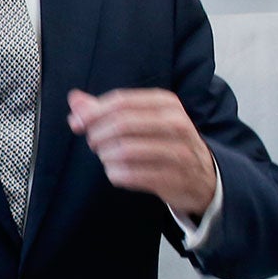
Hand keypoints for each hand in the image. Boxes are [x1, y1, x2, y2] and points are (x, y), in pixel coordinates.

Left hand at [68, 88, 217, 218]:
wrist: (202, 177)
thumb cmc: (163, 142)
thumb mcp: (141, 119)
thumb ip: (106, 109)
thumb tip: (75, 100)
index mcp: (166, 103)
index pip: (121, 102)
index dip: (93, 113)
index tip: (77, 124)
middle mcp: (176, 124)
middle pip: (121, 124)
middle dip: (97, 134)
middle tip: (93, 143)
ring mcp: (178, 152)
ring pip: (124, 150)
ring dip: (105, 155)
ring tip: (106, 157)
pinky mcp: (174, 178)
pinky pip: (131, 175)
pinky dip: (115, 173)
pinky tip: (115, 172)